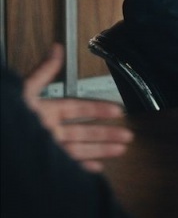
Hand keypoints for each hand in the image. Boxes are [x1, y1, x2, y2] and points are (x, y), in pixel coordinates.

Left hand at [23, 44, 133, 171]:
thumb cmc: (7, 120)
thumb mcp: (25, 91)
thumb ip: (43, 72)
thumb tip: (55, 49)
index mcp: (45, 112)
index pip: (78, 108)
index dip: (98, 108)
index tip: (116, 109)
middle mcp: (48, 131)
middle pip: (85, 131)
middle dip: (108, 132)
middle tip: (126, 134)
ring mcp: (48, 149)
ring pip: (82, 148)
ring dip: (102, 149)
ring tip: (120, 149)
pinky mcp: (44, 165)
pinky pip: (70, 166)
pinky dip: (84, 168)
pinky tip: (96, 168)